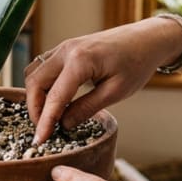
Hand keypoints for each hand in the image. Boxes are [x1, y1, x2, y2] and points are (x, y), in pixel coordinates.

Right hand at [24, 18, 181, 144]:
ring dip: (35, 96)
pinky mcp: (66, 47)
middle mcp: (66, 50)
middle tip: (44, 130)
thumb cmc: (137, 63)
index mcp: (80, 61)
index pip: (54, 97)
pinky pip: (42, 66)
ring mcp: (64, 46)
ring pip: (34, 72)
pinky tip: (52, 99)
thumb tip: (64, 125)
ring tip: (47, 116)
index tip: (39, 141)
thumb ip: (87, 108)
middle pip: (35, 82)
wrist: (147, 39)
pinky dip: (41, 84)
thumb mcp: (116, 92)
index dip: (45, 122)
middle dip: (35, 109)